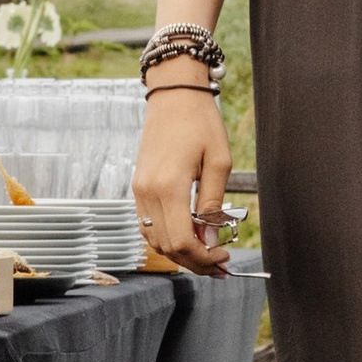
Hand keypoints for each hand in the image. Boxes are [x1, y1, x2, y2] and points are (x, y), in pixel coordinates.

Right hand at [132, 82, 233, 268]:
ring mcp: (139, 191)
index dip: (202, 259)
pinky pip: (149, 224)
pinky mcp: (138, 187)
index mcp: (169, 187)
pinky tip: (190, 235)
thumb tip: (210, 241)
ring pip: (155, 240)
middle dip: (194, 261)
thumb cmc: (202, 123)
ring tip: (208, 253)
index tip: (223, 260)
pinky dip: (168, 237)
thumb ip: (213, 205)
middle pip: (166, 247)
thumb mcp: (219, 163)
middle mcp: (147, 193)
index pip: (180, 242)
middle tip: (220, 264)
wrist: (174, 96)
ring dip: (180, 252)